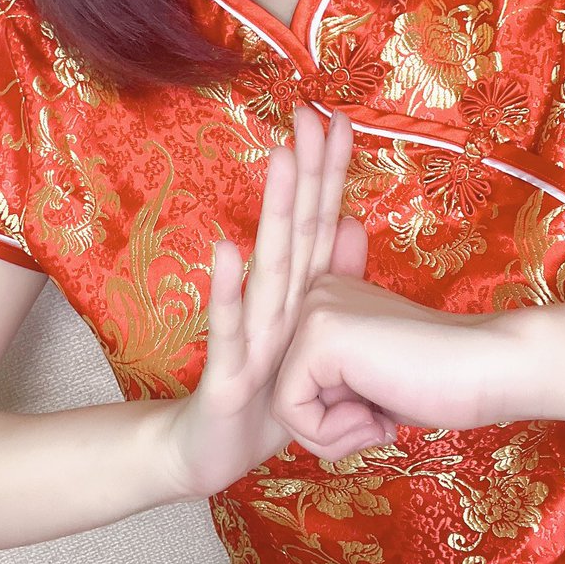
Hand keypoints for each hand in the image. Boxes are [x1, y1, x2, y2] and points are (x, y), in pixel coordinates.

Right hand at [161, 107, 396, 500]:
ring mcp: (250, 333)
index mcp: (298, 296)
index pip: (319, 224)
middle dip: (305, 171)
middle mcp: (273, 302)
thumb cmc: (266, 389)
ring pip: (269, 265)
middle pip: (295, 229)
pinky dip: (230, 290)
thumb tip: (354, 223)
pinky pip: (232, 329)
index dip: (330, 174)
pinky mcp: (228, 371)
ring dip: (275, 212)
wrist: (210, 450)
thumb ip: (332, 280)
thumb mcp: (311, 335)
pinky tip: (228, 248)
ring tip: (282, 159)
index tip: (341, 119)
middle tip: (308, 112)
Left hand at [271, 250, 509, 456]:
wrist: (489, 368)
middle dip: (330, 428)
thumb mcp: (371, 379)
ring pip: (284, 406)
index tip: (382, 411)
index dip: (334, 417)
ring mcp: (315, 310)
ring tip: (379, 418)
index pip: (295, 381)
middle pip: (285, 392)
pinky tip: (376, 417)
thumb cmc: (440, 382)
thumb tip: (283, 411)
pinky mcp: (319, 335)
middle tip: (379, 421)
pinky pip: (292, 412)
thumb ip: (332, 382)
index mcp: (329, 300)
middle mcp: (315, 294)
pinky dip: (332, 435)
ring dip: (334, 436)